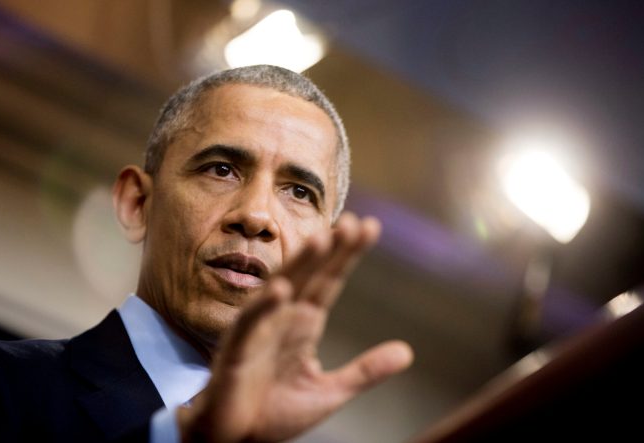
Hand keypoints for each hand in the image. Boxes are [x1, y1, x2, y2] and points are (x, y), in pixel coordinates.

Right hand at [177, 213, 413, 442]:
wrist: (236, 440)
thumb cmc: (274, 412)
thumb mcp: (329, 392)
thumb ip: (365, 370)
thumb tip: (407, 352)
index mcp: (304, 322)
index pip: (330, 280)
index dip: (347, 254)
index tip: (369, 226)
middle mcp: (283, 317)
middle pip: (309, 274)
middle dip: (329, 247)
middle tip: (354, 222)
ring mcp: (260, 329)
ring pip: (280, 286)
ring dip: (299, 264)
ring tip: (320, 239)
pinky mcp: (237, 349)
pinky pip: (251, 322)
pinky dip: (264, 306)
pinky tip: (282, 290)